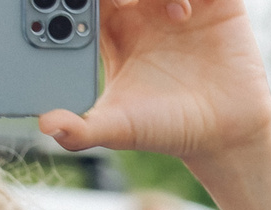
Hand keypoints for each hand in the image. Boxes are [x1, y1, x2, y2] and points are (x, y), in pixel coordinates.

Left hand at [39, 0, 270, 163]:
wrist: (224, 136)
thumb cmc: (168, 129)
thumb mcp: (119, 129)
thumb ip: (80, 129)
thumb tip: (46, 126)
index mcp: (111, 26)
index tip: (72, 4)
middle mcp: (142, 8)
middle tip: (119, 1)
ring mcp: (178, 2)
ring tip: (164, 12)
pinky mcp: (216, 3)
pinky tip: (182, 13)